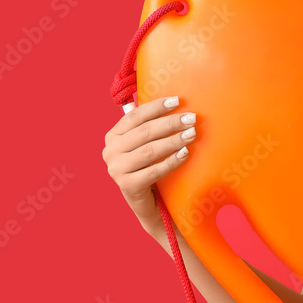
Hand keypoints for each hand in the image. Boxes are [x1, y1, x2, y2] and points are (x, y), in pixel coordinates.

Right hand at [102, 96, 197, 236]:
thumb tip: (175, 104)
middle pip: (144, 132)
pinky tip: (185, 154)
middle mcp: (110, 151)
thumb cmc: (148, 166)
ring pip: (149, 151)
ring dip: (173, 141)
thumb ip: (150, 126)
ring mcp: (116, 169)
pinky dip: (171, 161)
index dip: (157, 107)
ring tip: (192, 134)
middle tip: (191, 119)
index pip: (136, 116)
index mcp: (113, 136)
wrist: (146, 201)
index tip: (178, 101)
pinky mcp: (127, 186)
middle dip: (170, 123)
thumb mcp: (144, 144)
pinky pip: (153, 171)